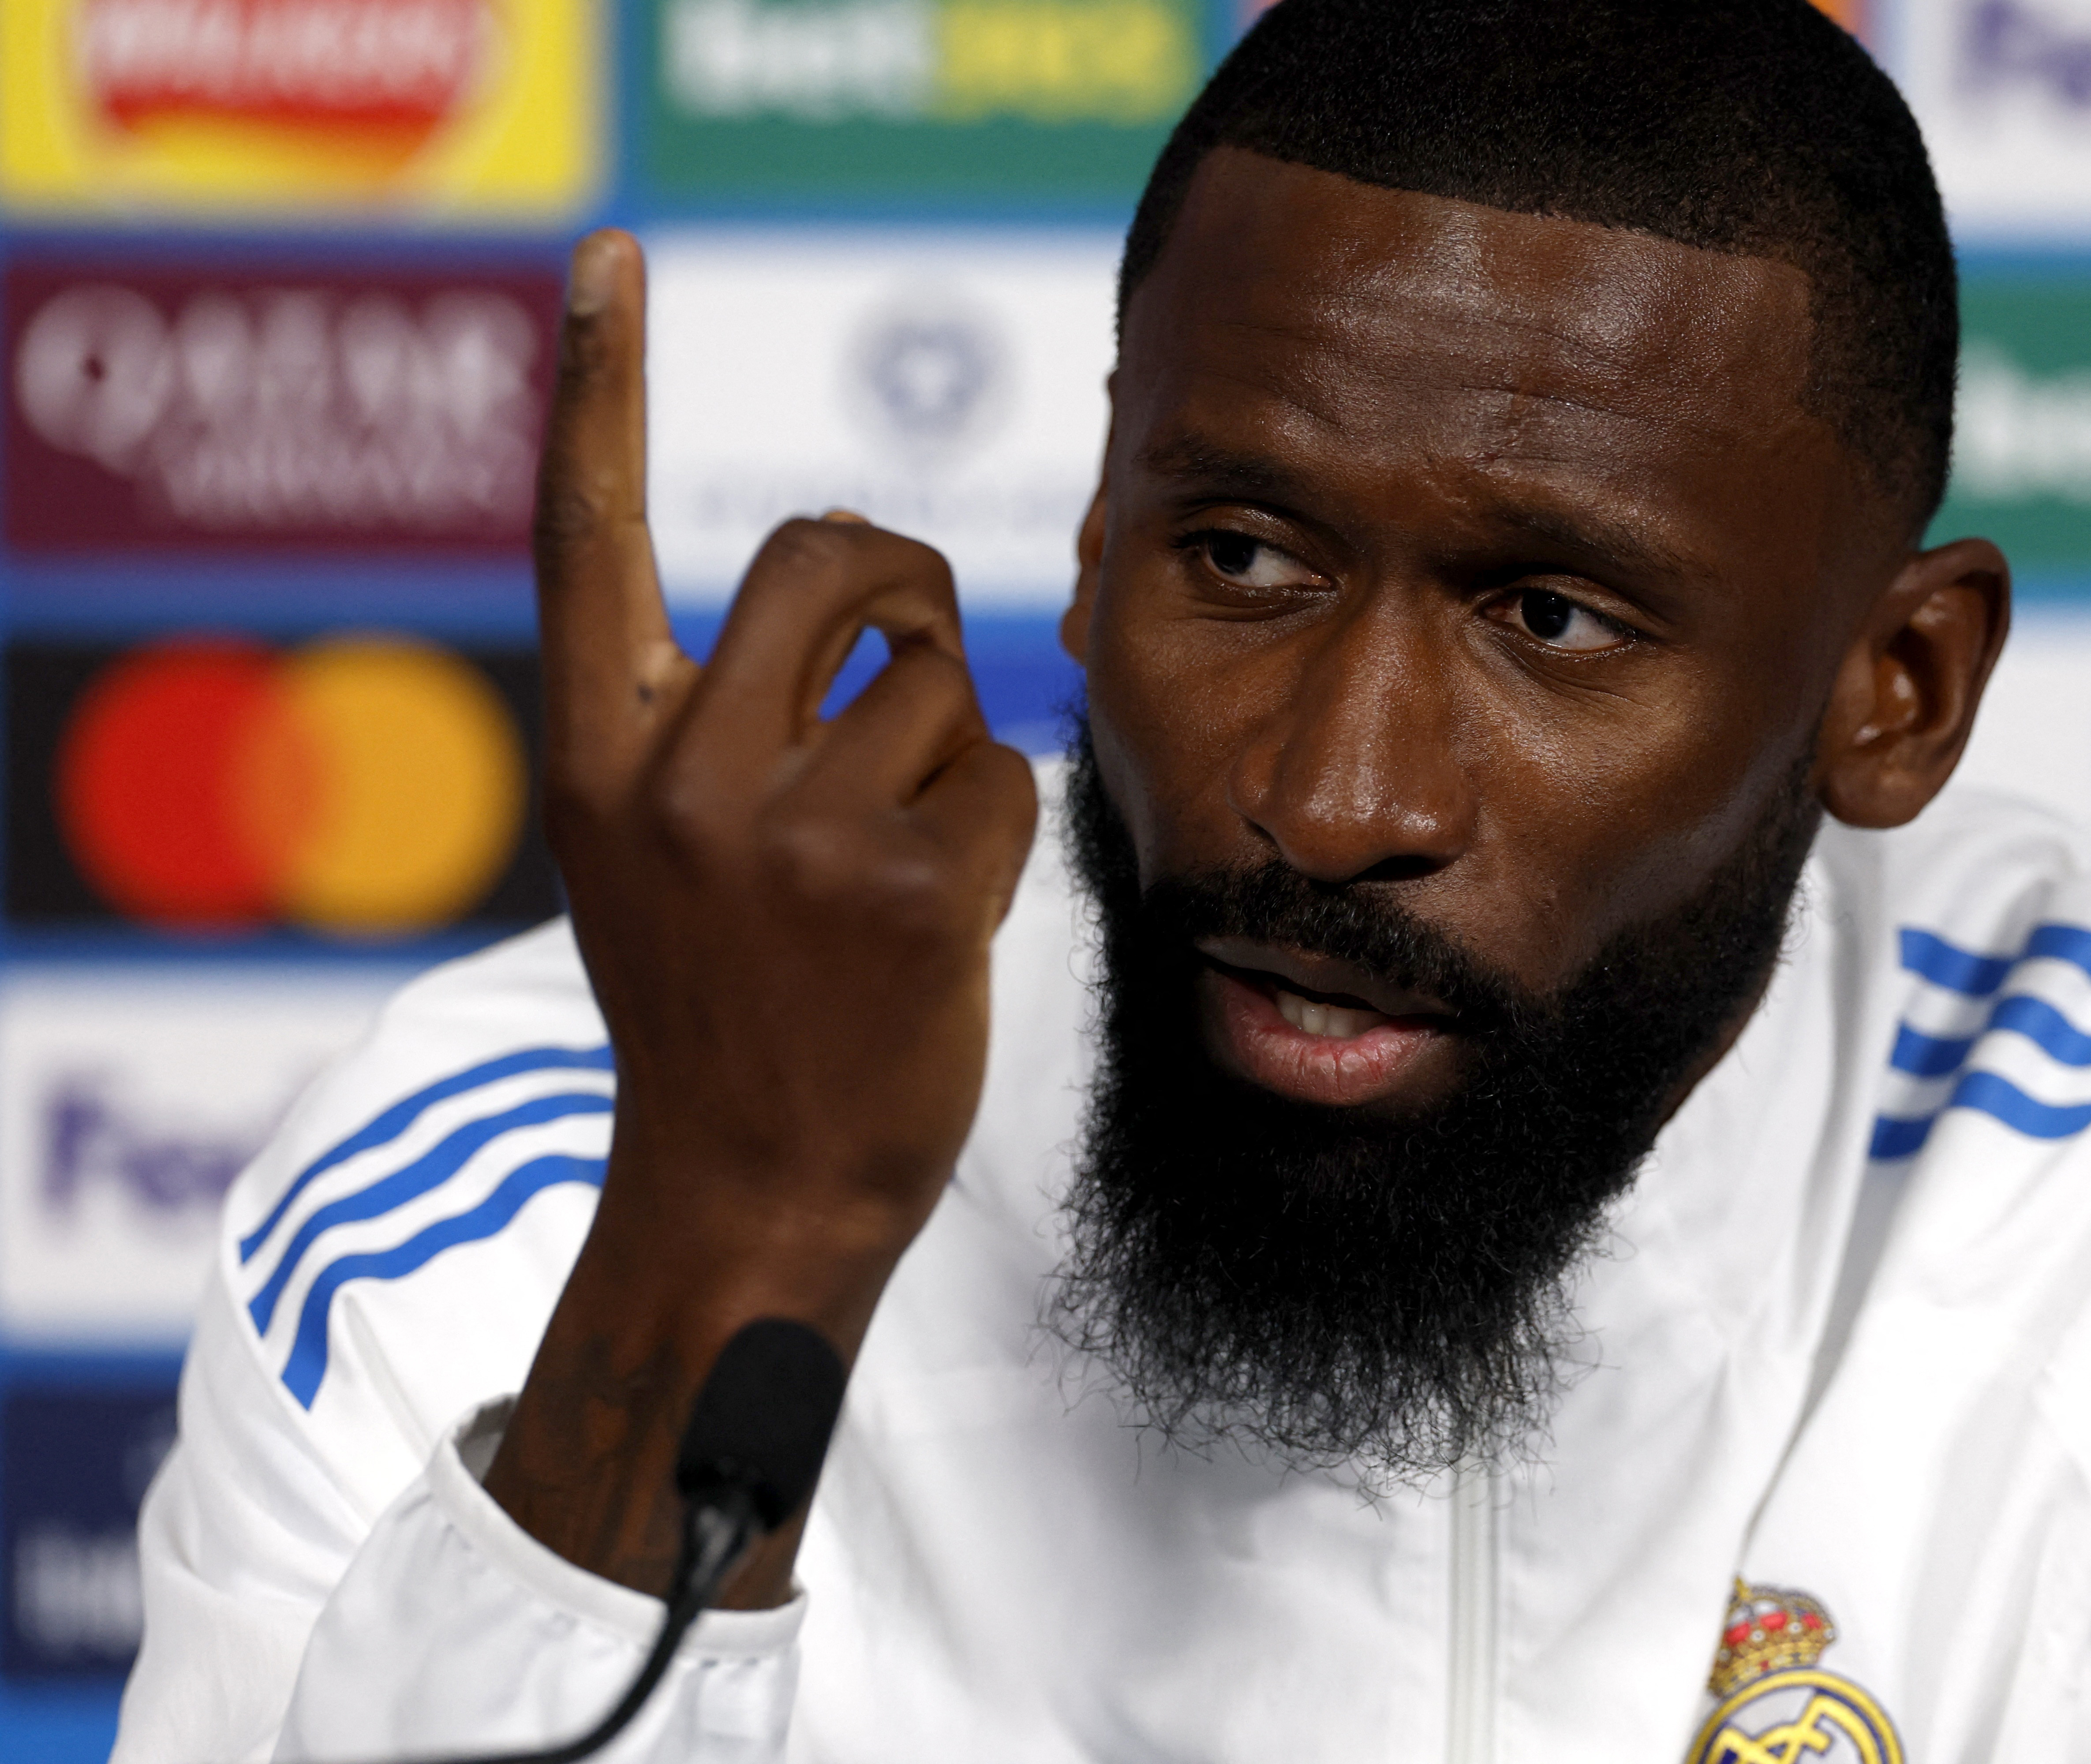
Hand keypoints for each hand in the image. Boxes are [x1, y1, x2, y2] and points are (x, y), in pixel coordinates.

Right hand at [483, 230, 1037, 1603]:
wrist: (753, 1192)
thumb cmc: (729, 1009)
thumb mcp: (656, 854)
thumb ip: (709, 721)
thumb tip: (854, 587)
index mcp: (595, 759)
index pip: (586, 537)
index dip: (598, 388)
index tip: (605, 264)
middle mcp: (675, 775)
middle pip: (830, 557)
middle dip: (900, 579)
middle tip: (915, 639)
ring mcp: (792, 830)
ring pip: (937, 678)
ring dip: (948, 744)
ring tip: (904, 852)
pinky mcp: (910, 885)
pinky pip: (997, 771)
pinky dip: (994, 829)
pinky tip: (942, 915)